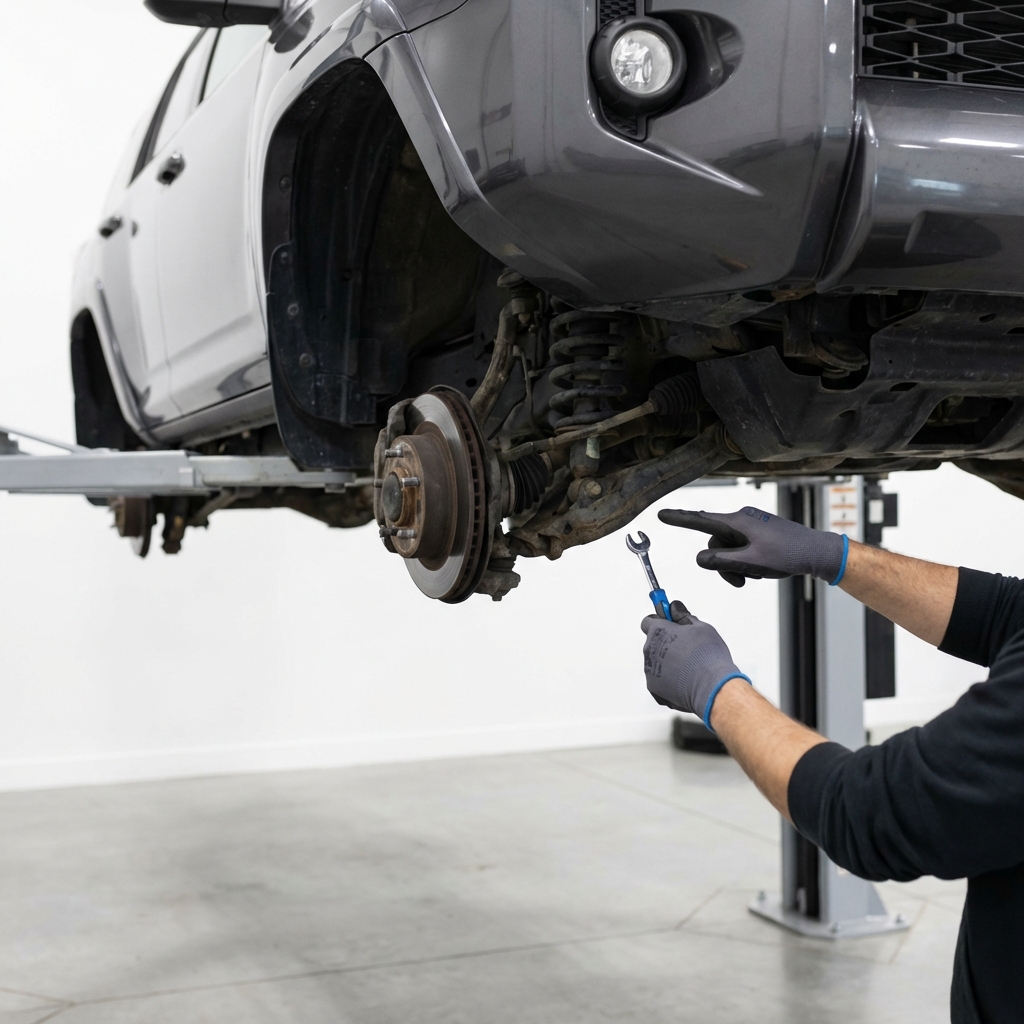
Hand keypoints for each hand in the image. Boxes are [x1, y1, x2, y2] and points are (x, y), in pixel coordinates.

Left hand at [641, 607, 748, 728]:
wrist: (712, 688)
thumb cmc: (708, 657)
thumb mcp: (700, 627)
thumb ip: (683, 616)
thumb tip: (674, 609)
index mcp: (658, 631)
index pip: (649, 621)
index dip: (661, 621)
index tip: (669, 622)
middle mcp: (649, 650)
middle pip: (654, 642)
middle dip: (666, 643)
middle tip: (686, 647)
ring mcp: (650, 671)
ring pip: (657, 663)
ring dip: (668, 663)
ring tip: (690, 667)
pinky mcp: (655, 689)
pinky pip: (660, 680)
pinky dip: (670, 680)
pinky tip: (686, 680)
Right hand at [658, 506, 846, 588]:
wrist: (816, 552)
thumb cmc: (788, 554)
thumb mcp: (752, 562)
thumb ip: (723, 561)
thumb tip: (700, 559)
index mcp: (738, 522)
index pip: (701, 520)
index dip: (679, 519)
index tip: (662, 514)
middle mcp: (741, 520)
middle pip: (715, 543)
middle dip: (723, 564)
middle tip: (741, 580)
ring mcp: (750, 527)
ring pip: (727, 549)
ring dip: (735, 566)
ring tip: (755, 575)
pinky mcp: (758, 534)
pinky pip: (740, 548)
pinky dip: (745, 562)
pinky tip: (761, 569)